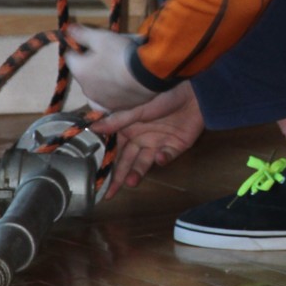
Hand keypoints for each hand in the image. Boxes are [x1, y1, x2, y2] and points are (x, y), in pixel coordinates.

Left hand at [64, 23, 151, 111]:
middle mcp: (85, 89)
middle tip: (107, 57)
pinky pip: (104, 103)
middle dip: (90, 66)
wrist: (146, 74)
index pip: (70, 57)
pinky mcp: (113, 108)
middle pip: (82, 73)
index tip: (92, 44)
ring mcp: (99, 100)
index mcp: (79, 70)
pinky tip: (115, 90)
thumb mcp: (100, 38)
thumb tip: (68, 30)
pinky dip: (107, 96)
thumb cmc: (120, 54)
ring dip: (99, 81)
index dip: (80, 49)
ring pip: (93, 89)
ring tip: (114, 73)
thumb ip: (82, 34)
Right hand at [92, 81, 203, 198]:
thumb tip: (92, 128)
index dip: (107, 164)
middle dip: (119, 176)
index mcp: (129, 129)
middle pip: (128, 161)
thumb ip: (117, 121)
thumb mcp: (136, 108)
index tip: (97, 179)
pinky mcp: (175, 146)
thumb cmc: (161, 95)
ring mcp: (158, 143)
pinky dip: (163, 159)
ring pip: (145, 162)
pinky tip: (159, 157)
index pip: (115, 150)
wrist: (192, 92)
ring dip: (137, 172)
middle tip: (111, 193)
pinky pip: (167, 157)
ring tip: (131, 182)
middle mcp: (141, 138)